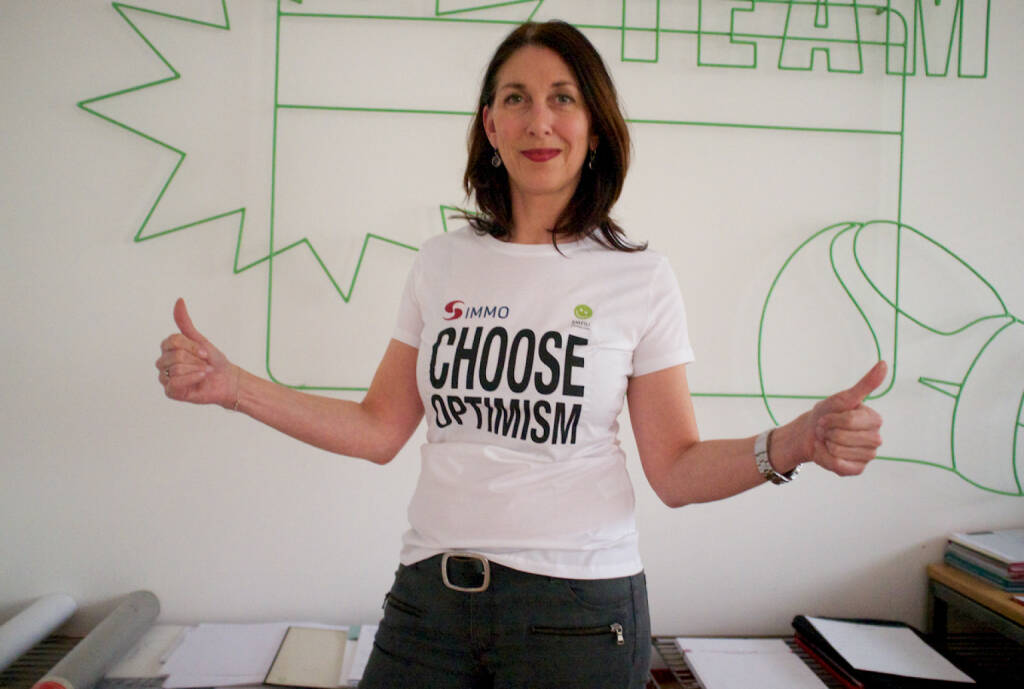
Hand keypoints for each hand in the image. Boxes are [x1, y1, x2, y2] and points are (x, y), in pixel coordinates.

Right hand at [155, 298, 238, 408]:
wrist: (226, 379)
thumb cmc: (213, 360)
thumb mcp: (199, 339)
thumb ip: (185, 322)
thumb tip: (179, 300)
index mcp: (168, 348)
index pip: (173, 341)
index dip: (192, 346)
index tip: (205, 351)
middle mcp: (163, 362)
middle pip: (175, 355)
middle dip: (196, 359)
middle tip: (205, 364)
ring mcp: (165, 377)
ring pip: (175, 369)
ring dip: (196, 369)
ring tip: (204, 372)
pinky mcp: (170, 392)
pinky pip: (174, 383)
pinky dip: (192, 379)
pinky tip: (201, 378)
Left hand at [799, 361, 886, 475]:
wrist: (810, 434)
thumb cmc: (827, 414)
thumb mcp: (843, 398)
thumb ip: (865, 384)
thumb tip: (884, 364)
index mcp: (875, 420)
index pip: (851, 420)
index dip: (834, 418)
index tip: (829, 416)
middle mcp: (876, 438)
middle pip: (846, 437)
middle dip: (829, 432)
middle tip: (827, 429)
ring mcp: (868, 455)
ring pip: (842, 452)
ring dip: (827, 444)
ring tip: (828, 440)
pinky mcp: (857, 469)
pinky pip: (841, 465)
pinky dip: (828, 458)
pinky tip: (829, 452)